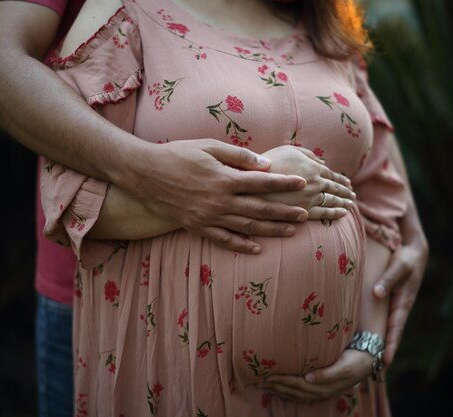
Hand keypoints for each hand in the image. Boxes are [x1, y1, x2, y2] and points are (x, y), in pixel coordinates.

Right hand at [128, 139, 309, 253]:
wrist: (146, 174)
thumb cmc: (179, 154)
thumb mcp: (209, 146)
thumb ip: (239, 156)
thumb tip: (266, 164)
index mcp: (225, 178)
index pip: (263, 182)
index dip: (285, 183)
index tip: (303, 183)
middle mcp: (220, 201)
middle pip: (261, 209)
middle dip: (286, 212)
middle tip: (306, 214)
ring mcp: (209, 217)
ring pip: (247, 227)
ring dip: (271, 230)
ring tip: (291, 231)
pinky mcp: (198, 227)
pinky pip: (224, 240)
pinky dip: (242, 245)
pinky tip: (257, 249)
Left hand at [256, 350, 371, 401]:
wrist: (368, 360)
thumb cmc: (356, 361)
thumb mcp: (344, 367)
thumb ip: (327, 374)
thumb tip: (309, 379)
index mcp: (323, 386)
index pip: (296, 385)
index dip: (281, 382)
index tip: (266, 377)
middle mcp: (320, 390)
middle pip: (292, 391)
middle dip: (275, 387)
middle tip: (257, 382)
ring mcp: (320, 390)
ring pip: (295, 393)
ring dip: (278, 390)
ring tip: (263, 386)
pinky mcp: (321, 385)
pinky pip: (301, 392)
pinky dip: (288, 391)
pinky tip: (279, 388)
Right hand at [260, 146, 355, 219]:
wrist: (252, 183)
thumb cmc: (269, 162)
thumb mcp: (288, 149)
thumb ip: (307, 153)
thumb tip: (324, 161)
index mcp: (312, 168)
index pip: (331, 174)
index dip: (340, 179)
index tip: (348, 183)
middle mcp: (315, 184)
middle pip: (334, 189)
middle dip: (345, 192)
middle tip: (353, 195)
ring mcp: (309, 200)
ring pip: (331, 203)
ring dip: (343, 204)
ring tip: (350, 205)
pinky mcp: (302, 213)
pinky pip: (323, 215)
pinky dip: (334, 215)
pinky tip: (342, 215)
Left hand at [373, 229, 428, 364]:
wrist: (413, 252)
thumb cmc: (406, 259)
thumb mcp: (399, 266)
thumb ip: (389, 278)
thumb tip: (378, 293)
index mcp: (403, 303)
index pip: (396, 328)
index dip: (391, 345)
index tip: (386, 360)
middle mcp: (399, 309)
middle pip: (391, 335)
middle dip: (384, 352)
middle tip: (375, 372)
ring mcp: (394, 307)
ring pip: (385, 329)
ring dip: (379, 345)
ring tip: (369, 363)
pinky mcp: (388, 303)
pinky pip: (381, 320)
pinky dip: (375, 331)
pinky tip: (363, 339)